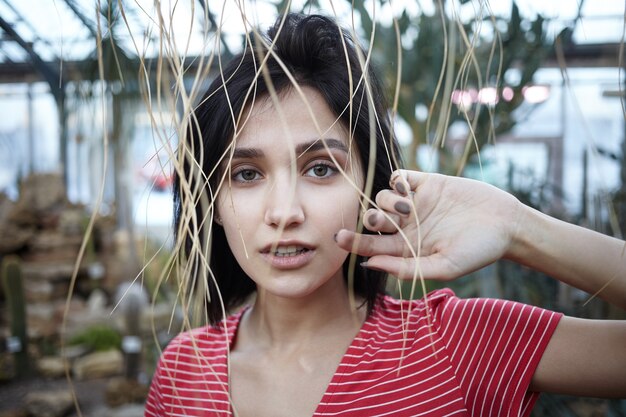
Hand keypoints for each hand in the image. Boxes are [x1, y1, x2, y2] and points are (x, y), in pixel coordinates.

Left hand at [335, 169, 524, 279]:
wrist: (506, 225)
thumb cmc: (477, 251)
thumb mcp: (443, 267)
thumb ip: (406, 268)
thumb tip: (368, 264)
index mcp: (406, 248)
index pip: (371, 246)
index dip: (353, 242)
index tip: (338, 237)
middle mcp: (407, 226)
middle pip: (373, 219)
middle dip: (371, 218)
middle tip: (382, 220)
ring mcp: (416, 203)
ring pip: (382, 197)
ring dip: (387, 200)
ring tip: (409, 206)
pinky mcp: (426, 183)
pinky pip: (399, 176)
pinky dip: (397, 180)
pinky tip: (408, 187)